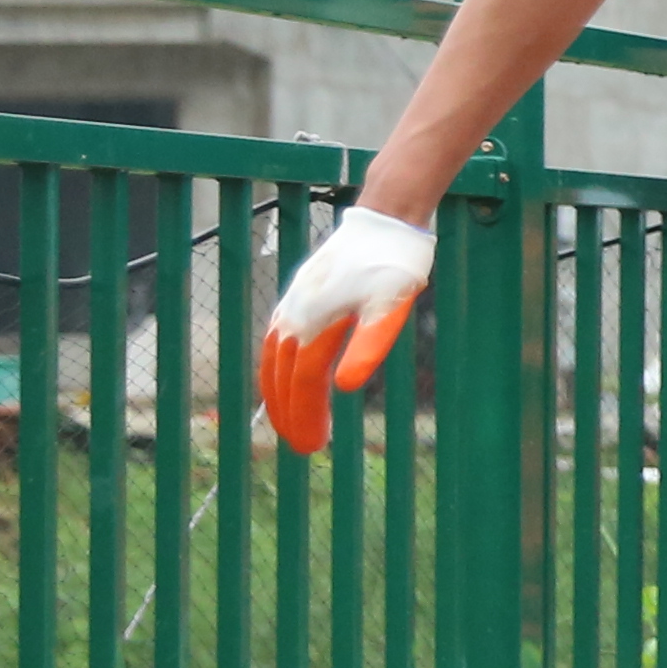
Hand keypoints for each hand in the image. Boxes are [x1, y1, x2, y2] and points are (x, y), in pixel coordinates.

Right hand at [261, 205, 435, 453]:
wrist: (385, 221)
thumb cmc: (393, 266)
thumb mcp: (389, 309)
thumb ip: (368, 347)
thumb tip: (346, 388)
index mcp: (315, 324)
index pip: (302, 384)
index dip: (305, 417)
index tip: (313, 446)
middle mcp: (295, 316)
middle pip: (282, 376)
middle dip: (288, 414)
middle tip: (303, 446)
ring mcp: (293, 304)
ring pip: (273, 359)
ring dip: (278, 393)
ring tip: (290, 420)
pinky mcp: (299, 295)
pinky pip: (277, 339)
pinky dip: (278, 366)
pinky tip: (289, 376)